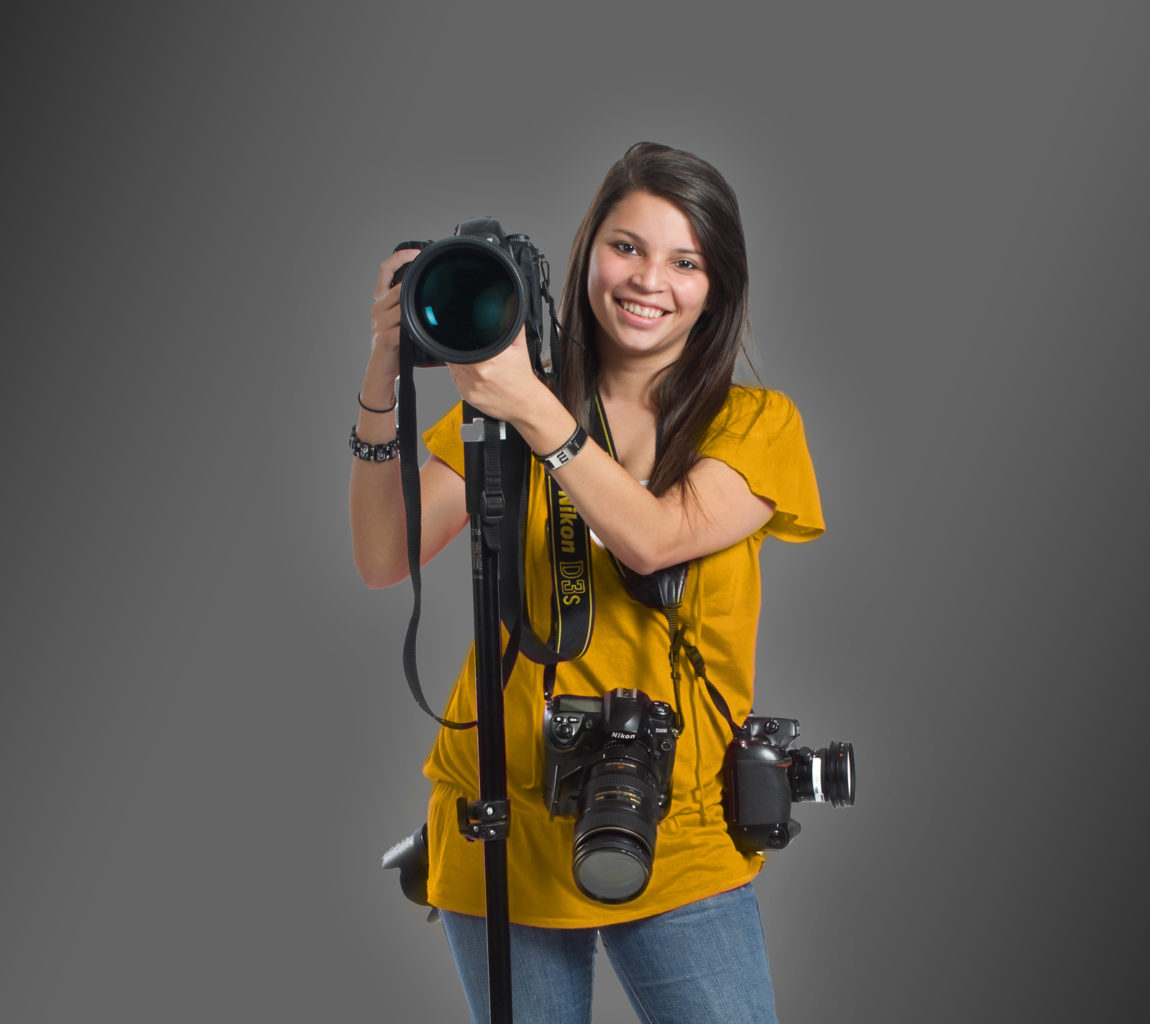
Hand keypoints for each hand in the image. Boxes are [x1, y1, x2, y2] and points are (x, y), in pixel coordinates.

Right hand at [369, 248, 421, 363]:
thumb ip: (407, 303)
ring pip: (402, 304)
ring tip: (429, 317)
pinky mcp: (387, 337)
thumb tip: (427, 290)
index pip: (385, 269)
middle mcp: (378, 307)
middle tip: (436, 289)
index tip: (416, 252)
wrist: (382, 367)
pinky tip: (421, 332)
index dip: (400, 256)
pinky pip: (403, 327)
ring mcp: (380, 322)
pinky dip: (415, 328)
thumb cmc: (395, 343)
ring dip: (416, 310)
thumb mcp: (399, 319)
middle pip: (398, 287)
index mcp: (381, 300)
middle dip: (416, 289)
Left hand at [445, 327, 545, 424]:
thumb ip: (512, 325)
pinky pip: (457, 380)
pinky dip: (462, 375)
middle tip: (474, 352)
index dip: (458, 339)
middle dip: (461, 351)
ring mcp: (470, 386)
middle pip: (455, 356)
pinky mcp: (467, 395)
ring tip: (476, 363)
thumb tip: (510, 307)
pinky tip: (476, 375)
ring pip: (454, 368)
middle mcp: (477, 374)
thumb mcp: (520, 347)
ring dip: (460, 363)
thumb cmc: (522, 378)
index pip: (460, 345)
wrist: (525, 404)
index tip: (462, 337)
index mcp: (489, 359)